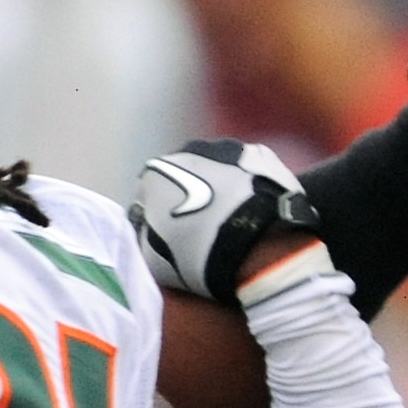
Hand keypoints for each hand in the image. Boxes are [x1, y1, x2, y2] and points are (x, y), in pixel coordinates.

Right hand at [130, 141, 320, 302]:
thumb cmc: (197, 254)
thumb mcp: (152, 259)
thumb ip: (145, 237)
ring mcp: (227, 147)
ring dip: (218, 187)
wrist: (255, 243)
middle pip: (182, 176)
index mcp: (153, 172)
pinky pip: (246, 171)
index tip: (168, 240)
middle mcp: (187, 150)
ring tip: (231, 221)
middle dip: (188, 197)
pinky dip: (246, 186)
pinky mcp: (261, 154)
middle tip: (201, 230)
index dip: (156, 220)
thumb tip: (149, 231)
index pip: (147, 197)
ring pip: (216, 169)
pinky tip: (253, 210)